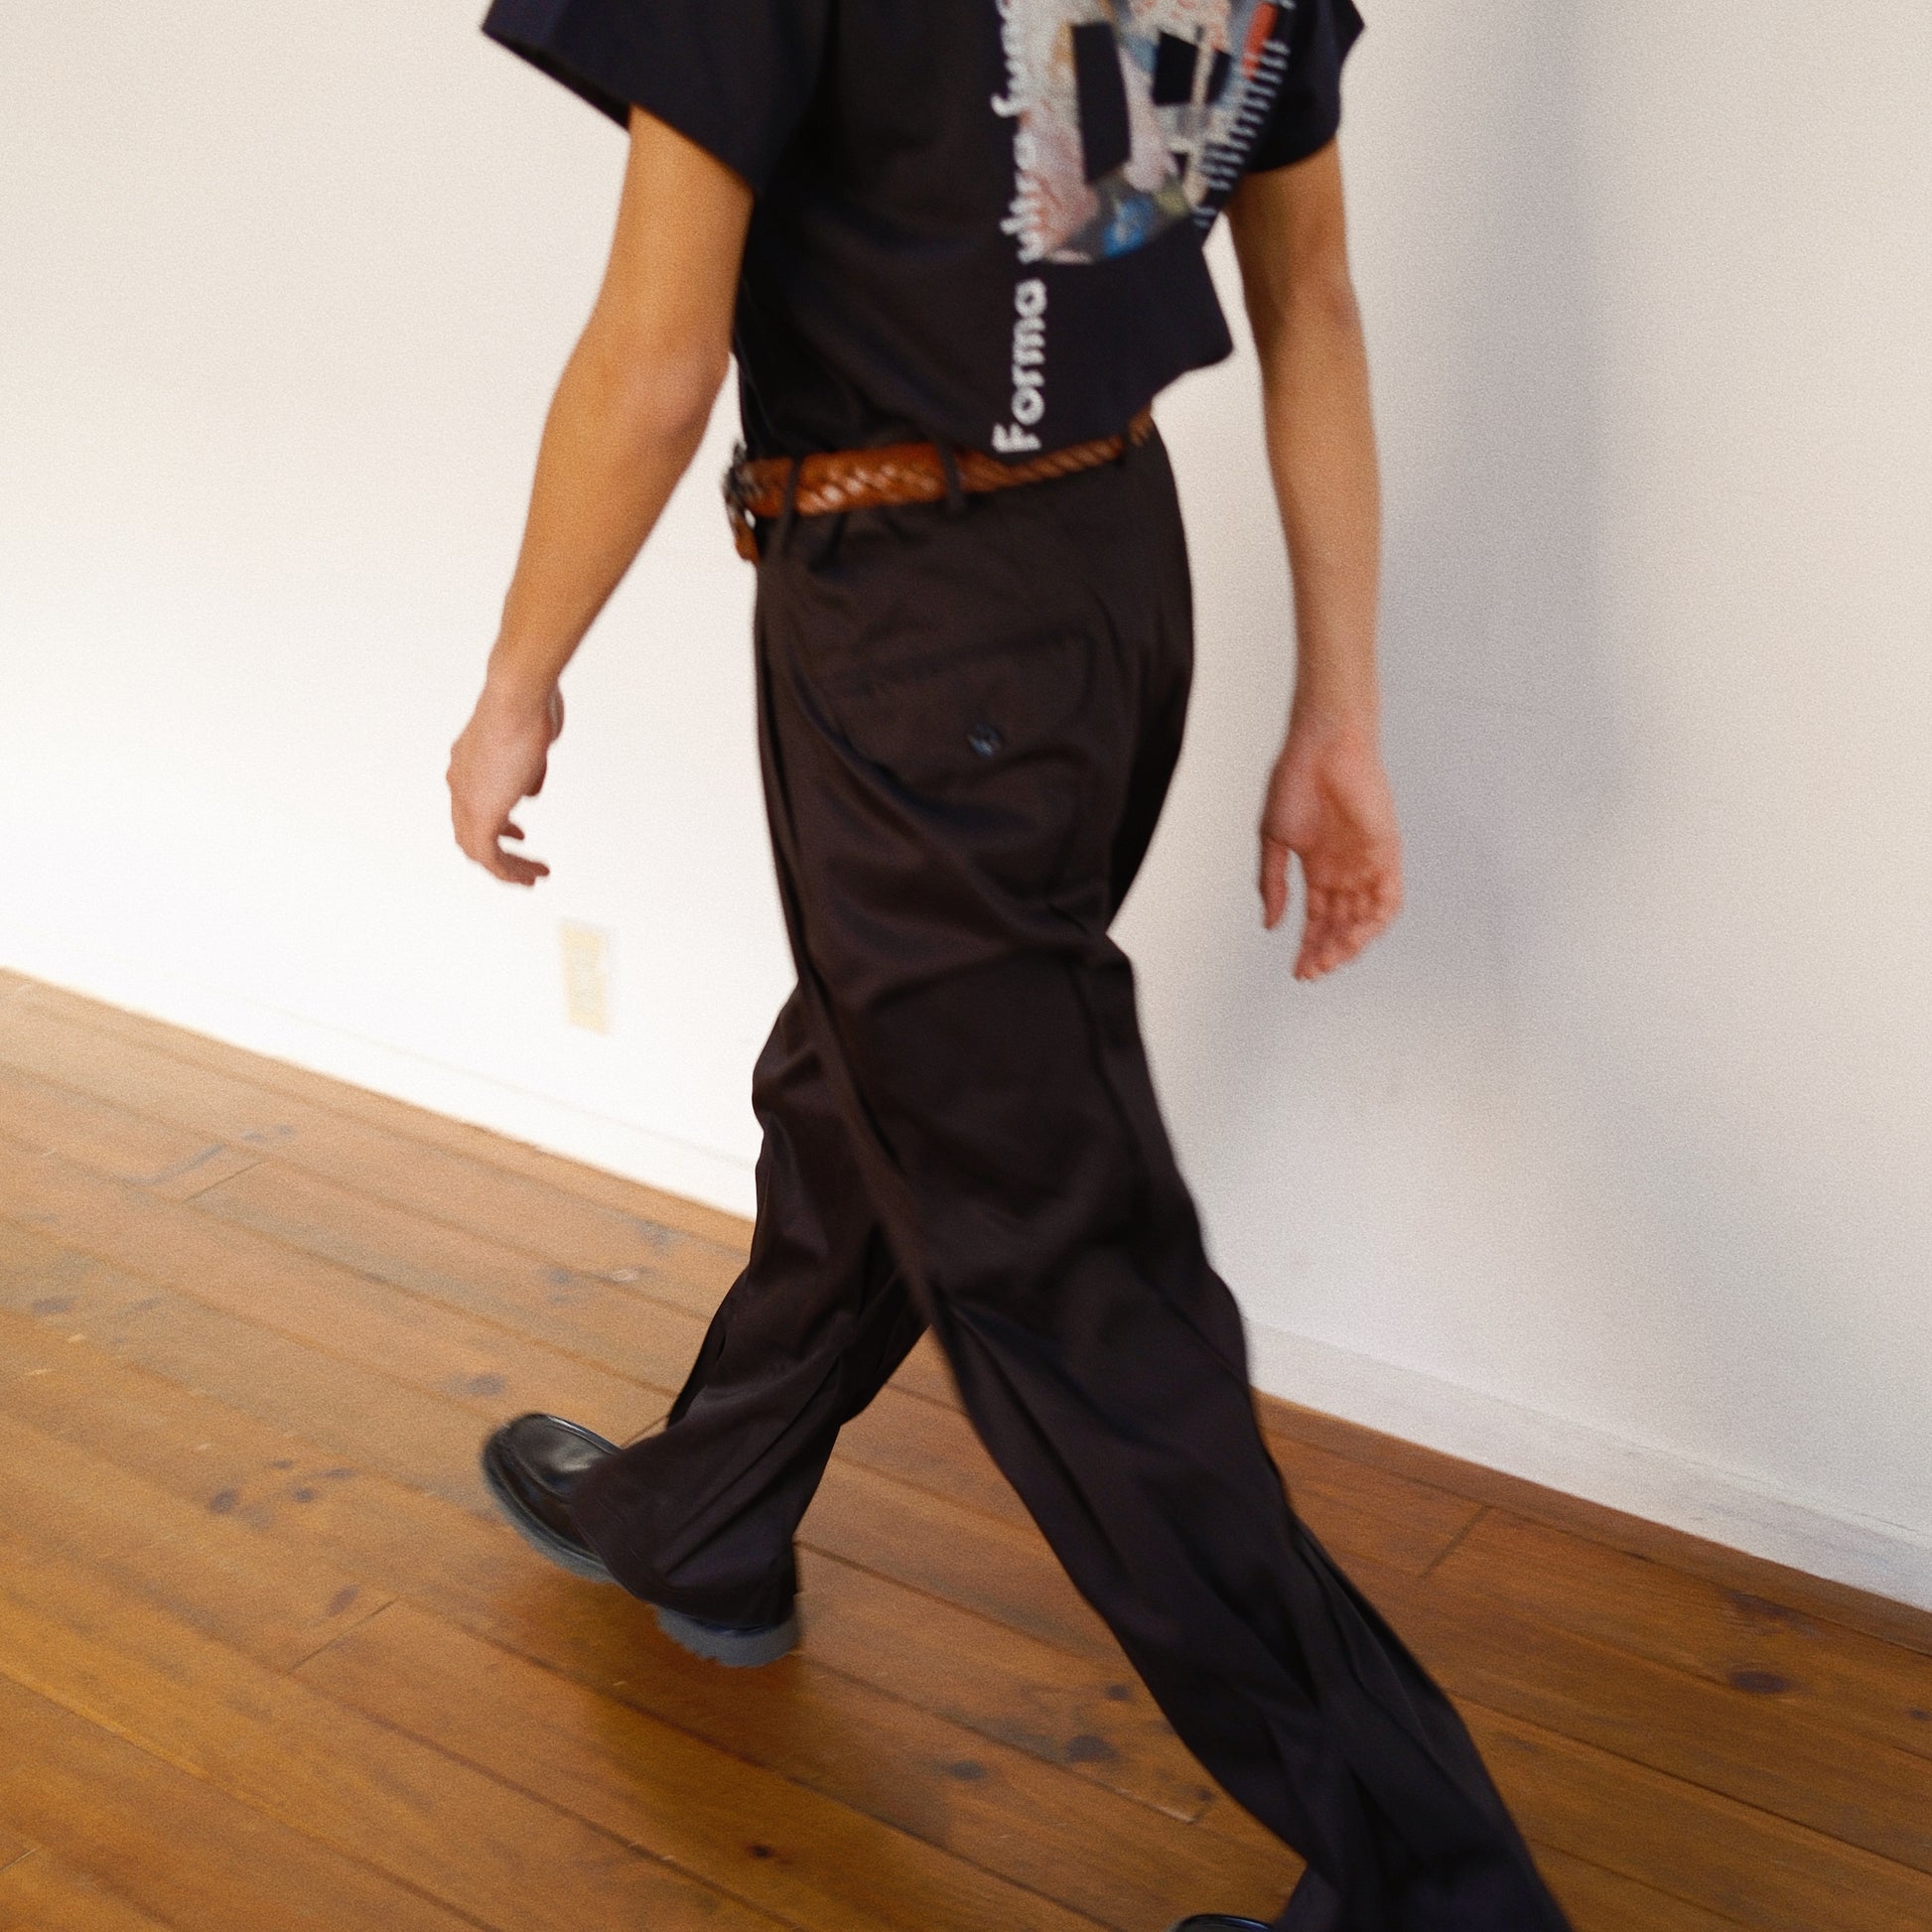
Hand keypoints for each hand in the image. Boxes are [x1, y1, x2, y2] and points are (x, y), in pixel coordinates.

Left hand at [447, 679, 564, 885]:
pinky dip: (510, 871)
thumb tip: (530, 791)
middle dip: (497, 851)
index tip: (519, 834)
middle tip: (520, 864)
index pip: (471, 804)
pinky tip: (533, 874)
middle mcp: (460, 782)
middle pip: (467, 831)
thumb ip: (529, 770)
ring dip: (507, 867)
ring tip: (532, 877)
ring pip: (477, 849)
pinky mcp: (482, 813)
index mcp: (466, 763)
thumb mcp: (532, 742)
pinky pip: (491, 857)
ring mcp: (467, 799)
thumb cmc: (529, 707)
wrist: (517, 698)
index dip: (496, 824)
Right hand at [1259, 717, 1402, 979]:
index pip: (1317, 918)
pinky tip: (1353, 940)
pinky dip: (1373, 924)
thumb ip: (1272, 884)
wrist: (1322, 745)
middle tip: (1310, 972)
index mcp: (1319, 867)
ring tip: (1327, 961)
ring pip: (1363, 918)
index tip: (1297, 969)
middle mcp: (1345, 870)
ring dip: (1347, 944)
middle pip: (1341, 925)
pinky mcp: (1386, 852)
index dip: (1308, 946)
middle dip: (1325, 952)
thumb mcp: (1274, 841)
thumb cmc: (1295, 781)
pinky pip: (1387, 899)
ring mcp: (1367, 862)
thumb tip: (1270, 923)